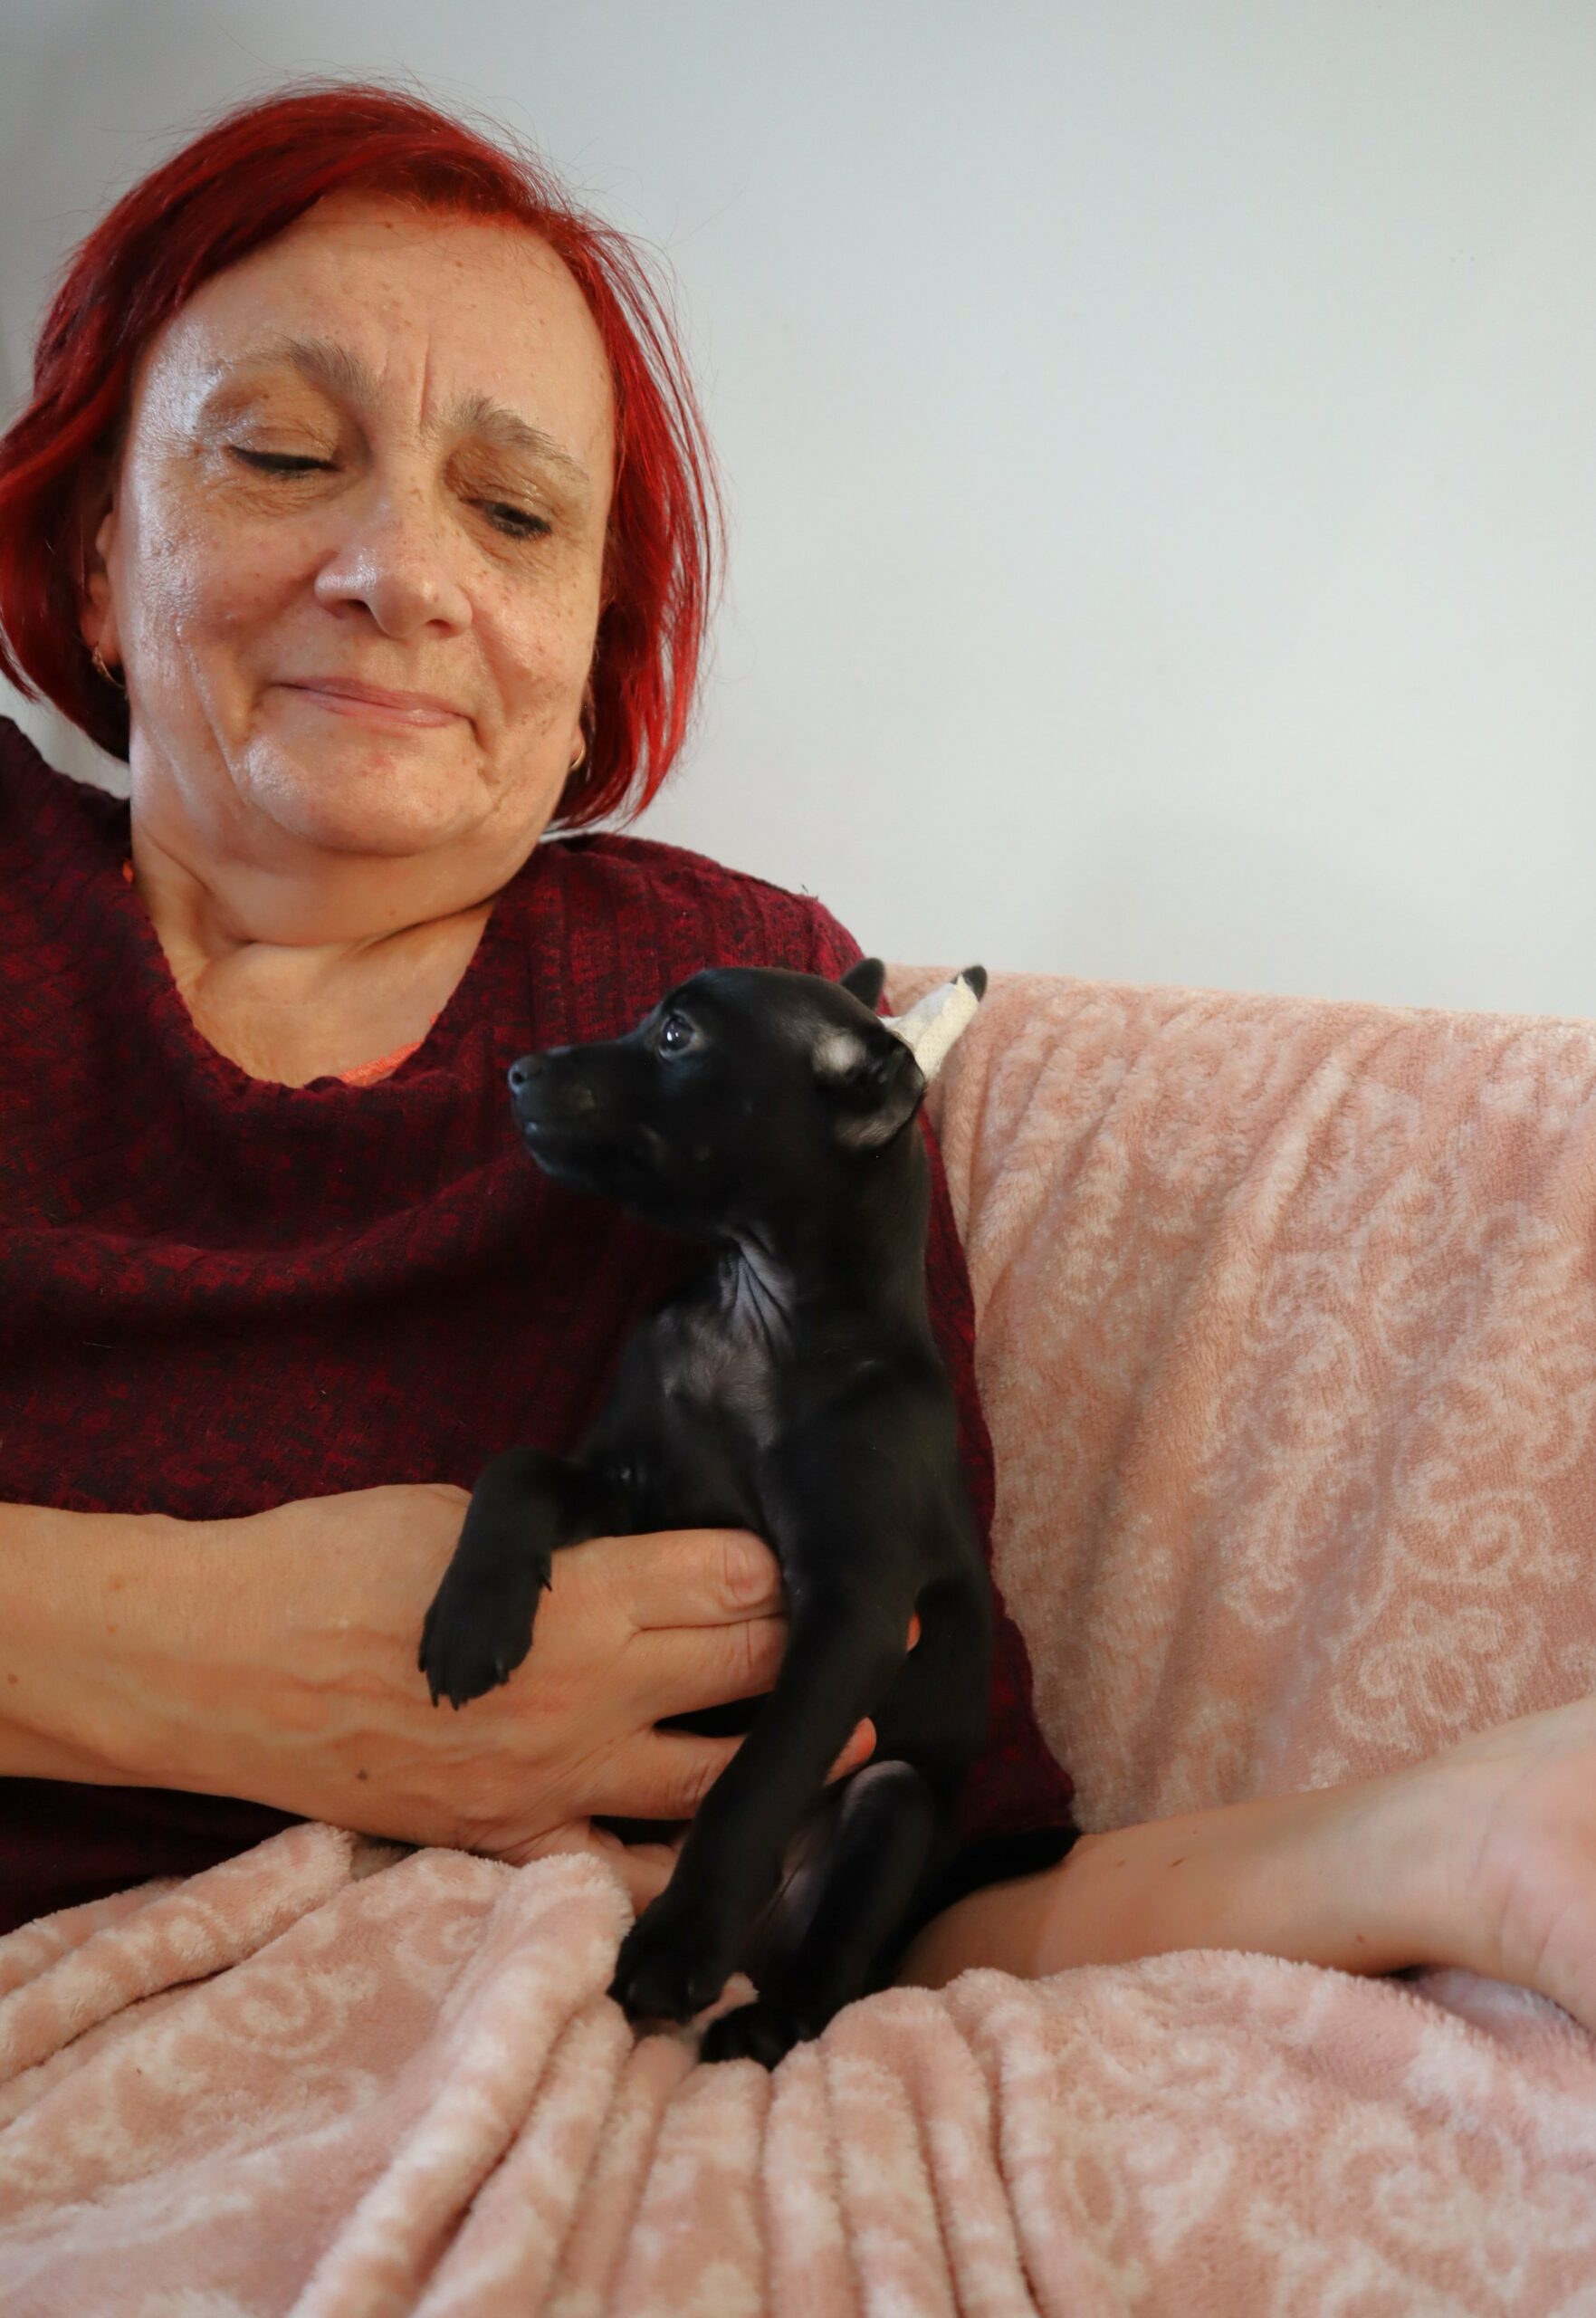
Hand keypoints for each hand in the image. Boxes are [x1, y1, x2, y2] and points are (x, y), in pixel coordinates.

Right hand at [174, 1486, 913, 1911]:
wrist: (216, 1664)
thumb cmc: (331, 1559)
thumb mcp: (470, 1517)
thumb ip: (575, 1549)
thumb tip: (650, 1560)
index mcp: (581, 1600)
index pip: (736, 1585)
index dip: (797, 1570)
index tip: (852, 1559)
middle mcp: (586, 1698)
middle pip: (748, 1676)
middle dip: (826, 1656)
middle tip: (898, 1643)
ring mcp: (550, 1784)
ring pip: (712, 1786)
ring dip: (787, 1767)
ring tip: (856, 1753)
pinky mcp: (504, 1843)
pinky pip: (622, 1868)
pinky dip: (686, 1867)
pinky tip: (742, 1862)